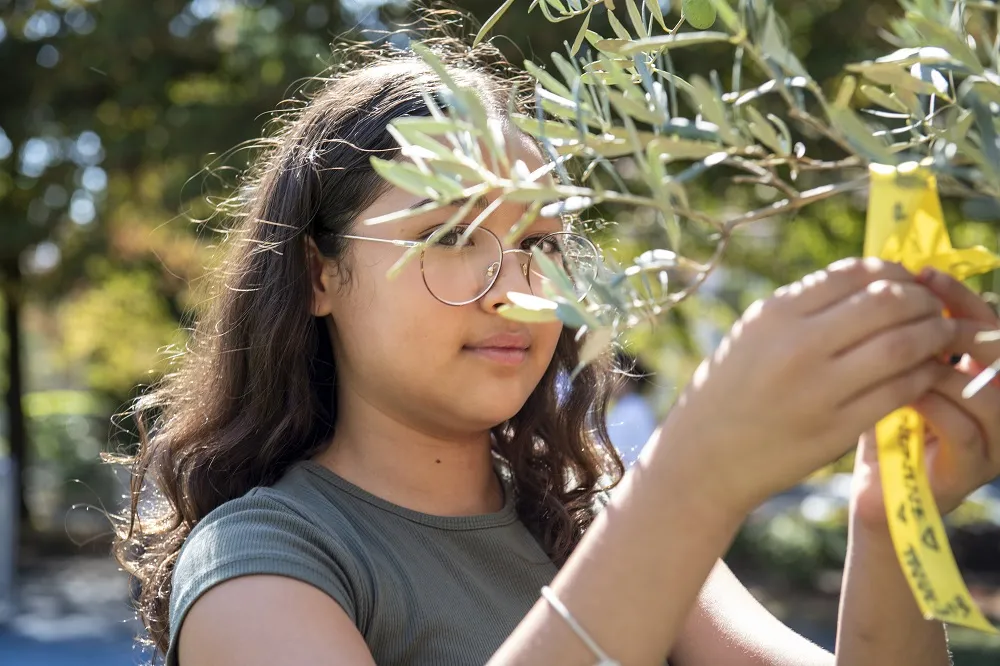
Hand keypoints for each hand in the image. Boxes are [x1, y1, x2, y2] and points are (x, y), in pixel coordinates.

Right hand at [656, 258, 955, 514]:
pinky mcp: (837, 427)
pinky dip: (924, 375)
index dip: (893, 270)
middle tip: (934, 307)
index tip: (907, 280)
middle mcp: (797, 344)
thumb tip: (873, 282)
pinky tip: (928, 371)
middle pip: (886, 302)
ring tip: (943, 335)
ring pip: (903, 345)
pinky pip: (900, 390)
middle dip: (922, 300)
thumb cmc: (728, 391)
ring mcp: (819, 388)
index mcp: (775, 314)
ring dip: (935, 334)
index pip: (853, 273)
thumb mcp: (752, 335)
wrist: (703, 457)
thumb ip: (804, 308)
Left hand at [852, 268, 999, 527]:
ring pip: (988, 390)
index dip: (957, 295)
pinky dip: (931, 406)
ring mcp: (994, 439)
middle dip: (959, 322)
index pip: (986, 321)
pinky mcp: (971, 470)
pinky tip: (900, 393)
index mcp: (983, 373)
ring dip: (941, 368)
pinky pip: (964, 429)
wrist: (876, 494)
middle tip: (919, 304)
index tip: (922, 273)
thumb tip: (889, 273)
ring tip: (899, 356)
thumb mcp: (887, 371)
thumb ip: (897, 335)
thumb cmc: (877, 425)